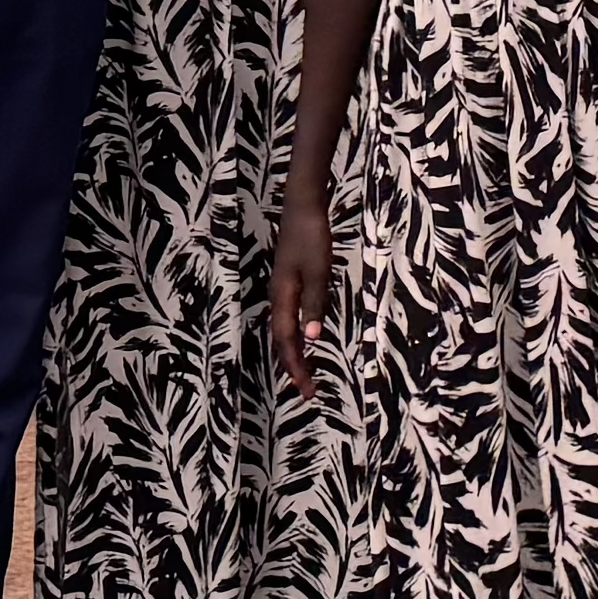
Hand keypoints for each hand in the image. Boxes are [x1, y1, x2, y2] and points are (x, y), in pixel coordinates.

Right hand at [273, 198, 330, 392]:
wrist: (302, 207)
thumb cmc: (311, 237)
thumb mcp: (319, 271)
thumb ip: (315, 303)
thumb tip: (311, 337)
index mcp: (283, 297)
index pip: (288, 341)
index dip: (296, 366)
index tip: (306, 390)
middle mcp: (278, 298)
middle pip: (282, 340)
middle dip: (293, 366)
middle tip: (307, 391)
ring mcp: (282, 290)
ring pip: (284, 330)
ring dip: (293, 353)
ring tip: (303, 373)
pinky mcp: (289, 283)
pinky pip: (288, 318)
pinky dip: (294, 335)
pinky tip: (304, 338)